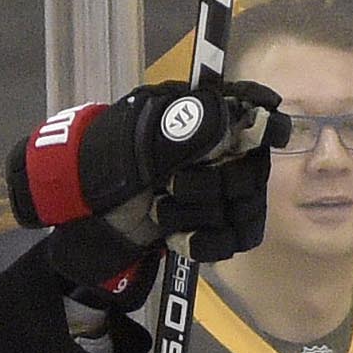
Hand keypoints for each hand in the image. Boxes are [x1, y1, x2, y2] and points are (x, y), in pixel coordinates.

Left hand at [11, 80, 287, 304]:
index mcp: (202, 118)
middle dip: (211, 184)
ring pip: (245, 207)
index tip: (267, 131)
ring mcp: (219, 190)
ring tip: (161, 212)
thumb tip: (227, 112)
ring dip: (200, 214)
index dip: (266, 120)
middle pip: (253, 169)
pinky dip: (205, 242)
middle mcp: (220, 152)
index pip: (252, 110)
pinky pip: (235, 239)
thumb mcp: (133, 142)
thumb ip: (181, 129)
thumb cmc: (104, 169)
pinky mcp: (214, 227)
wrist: (84, 219)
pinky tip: (177, 238)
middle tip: (172, 186)